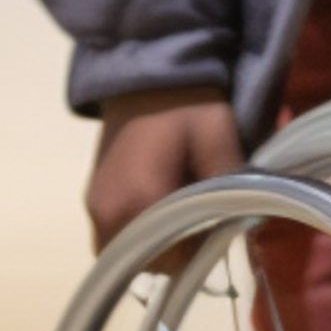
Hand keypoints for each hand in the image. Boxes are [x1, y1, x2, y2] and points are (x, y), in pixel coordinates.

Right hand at [87, 86, 244, 250]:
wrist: (147, 68)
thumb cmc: (187, 103)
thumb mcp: (218, 136)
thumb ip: (228, 185)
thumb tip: (239, 226)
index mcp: (139, 201)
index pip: (176, 259)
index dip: (204, 244)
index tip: (220, 219)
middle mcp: (108, 214)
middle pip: (152, 262)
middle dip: (182, 245)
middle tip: (203, 210)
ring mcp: (94, 208)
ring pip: (133, 253)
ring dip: (160, 240)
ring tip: (182, 204)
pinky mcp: (91, 199)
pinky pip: (116, 236)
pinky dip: (141, 229)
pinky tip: (160, 200)